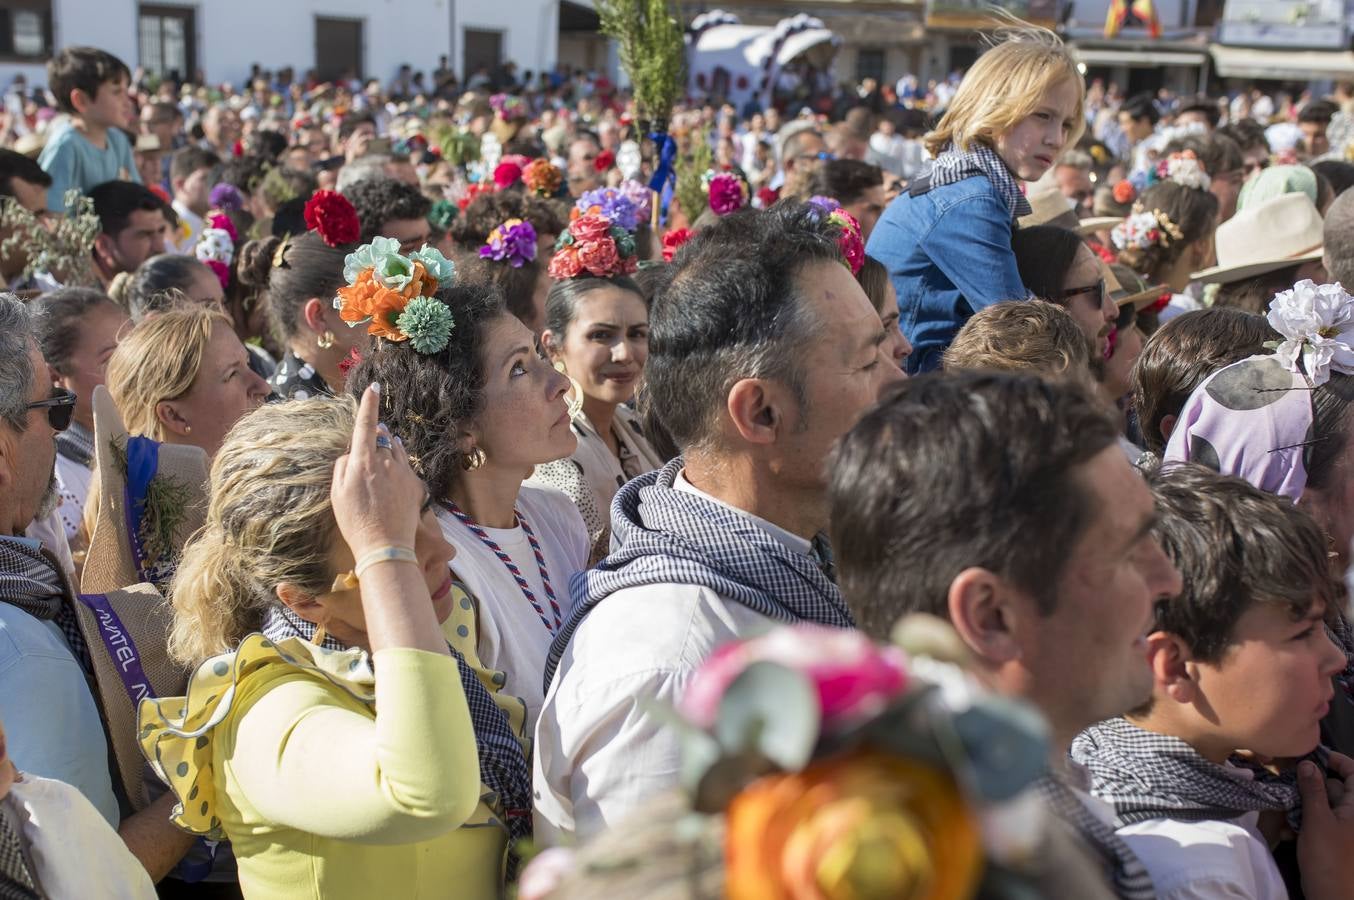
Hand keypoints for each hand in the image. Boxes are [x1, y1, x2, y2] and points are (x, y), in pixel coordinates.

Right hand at [330, 384, 424, 559]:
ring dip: (389, 450)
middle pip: (382, 439)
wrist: (385, 547)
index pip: (366, 425)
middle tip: (367, 456)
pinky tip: (391, 485)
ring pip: (396, 450)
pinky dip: (398, 468)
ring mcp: (404, 472)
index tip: (374, 388)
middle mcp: (386, 462)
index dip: (369, 404)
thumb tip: (353, 451)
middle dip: (376, 439)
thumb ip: (343, 466)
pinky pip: (406, 467)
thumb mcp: (337, 494)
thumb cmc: (355, 522)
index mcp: (363, 462)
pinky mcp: (416, 484)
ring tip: (380, 469)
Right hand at [1298, 752, 1353, 899]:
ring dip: (1302, 807)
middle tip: (1285, 783)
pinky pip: (1319, 823)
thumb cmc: (1329, 858)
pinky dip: (1304, 824)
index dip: (1336, 760)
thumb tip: (1308, 763)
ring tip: (1285, 813)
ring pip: (1323, 805)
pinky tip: (1290, 833)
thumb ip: (1313, 790)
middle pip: (1335, 787)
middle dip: (1309, 786)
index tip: (1310, 755)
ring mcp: (1345, 829)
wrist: (1334, 899)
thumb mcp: (1317, 821)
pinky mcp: (1333, 842)